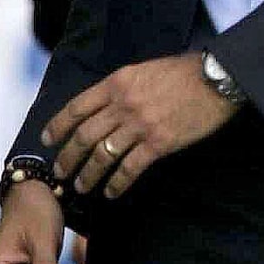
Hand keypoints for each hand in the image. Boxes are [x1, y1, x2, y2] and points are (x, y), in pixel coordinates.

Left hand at [44, 54, 243, 199]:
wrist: (216, 79)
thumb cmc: (183, 73)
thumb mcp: (143, 70)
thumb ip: (121, 88)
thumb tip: (104, 106)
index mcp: (116, 83)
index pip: (76, 108)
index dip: (57, 126)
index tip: (48, 140)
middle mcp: (123, 105)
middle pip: (84, 136)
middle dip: (67, 158)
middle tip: (60, 172)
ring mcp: (140, 125)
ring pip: (102, 156)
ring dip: (88, 175)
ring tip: (82, 187)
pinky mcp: (159, 143)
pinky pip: (130, 168)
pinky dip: (117, 183)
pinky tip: (111, 192)